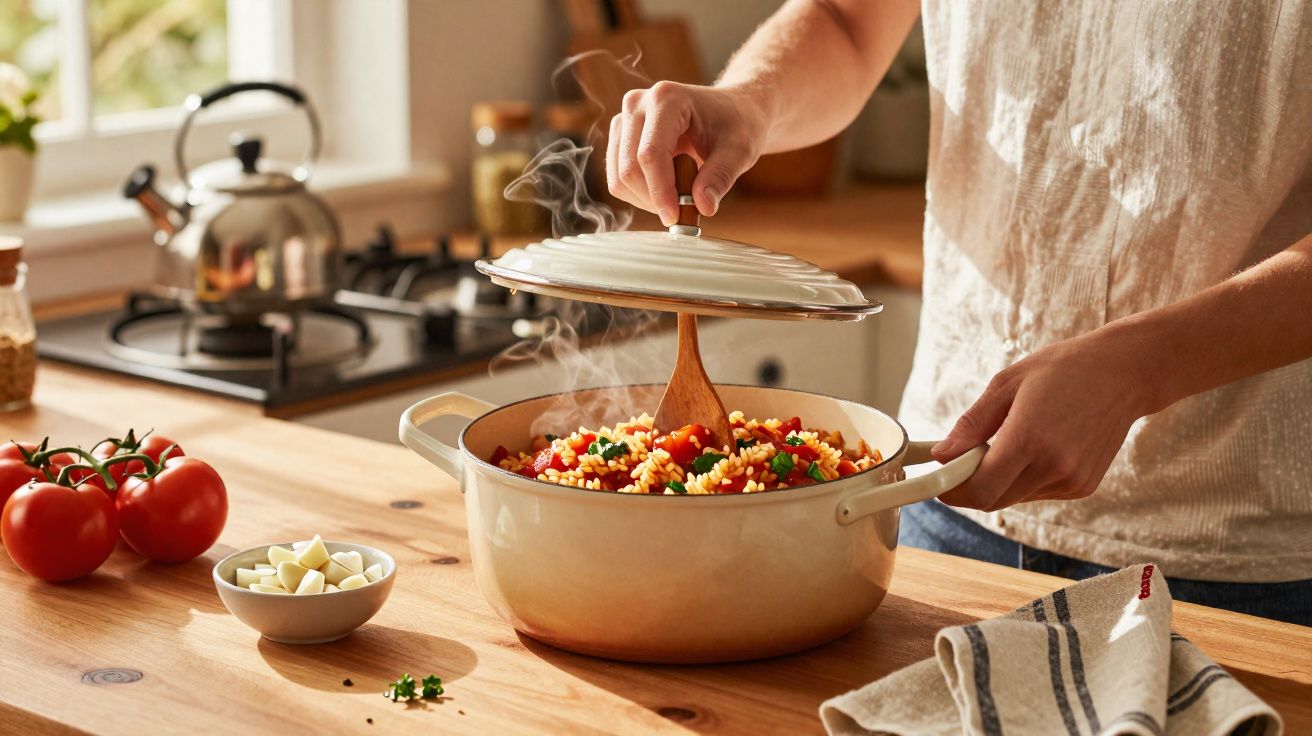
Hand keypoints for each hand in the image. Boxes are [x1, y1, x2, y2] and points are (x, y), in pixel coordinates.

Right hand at [606, 81, 770, 224]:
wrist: (731, 111)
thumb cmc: (737, 125)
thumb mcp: (740, 151)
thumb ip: (721, 177)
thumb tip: (704, 207)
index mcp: (666, 98)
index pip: (650, 154)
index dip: (660, 191)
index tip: (675, 218)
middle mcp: (637, 103)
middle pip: (630, 168)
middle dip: (655, 198)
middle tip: (686, 210)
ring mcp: (624, 119)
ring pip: (620, 177)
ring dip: (648, 198)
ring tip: (682, 191)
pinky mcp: (620, 137)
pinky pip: (619, 179)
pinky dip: (641, 195)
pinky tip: (669, 187)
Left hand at [931, 331, 1152, 510]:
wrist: (1124, 374)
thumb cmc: (1063, 370)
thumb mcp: (1007, 384)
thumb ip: (972, 424)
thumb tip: (942, 454)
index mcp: (1030, 438)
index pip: (980, 488)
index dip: (952, 489)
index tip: (939, 479)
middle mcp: (1054, 466)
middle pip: (993, 499)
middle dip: (969, 487)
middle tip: (960, 462)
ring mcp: (1071, 480)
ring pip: (1014, 498)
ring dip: (997, 482)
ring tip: (1005, 444)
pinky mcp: (1083, 486)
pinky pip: (1037, 493)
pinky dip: (1023, 479)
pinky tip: (1035, 449)